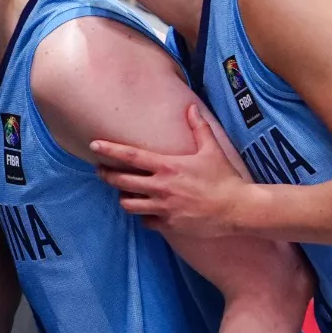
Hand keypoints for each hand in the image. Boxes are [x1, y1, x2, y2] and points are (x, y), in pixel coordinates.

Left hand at [91, 105, 245, 238]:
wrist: (237, 209)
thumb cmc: (224, 178)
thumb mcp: (211, 149)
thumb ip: (199, 127)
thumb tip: (191, 107)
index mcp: (168, 166)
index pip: (130, 156)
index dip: (109, 150)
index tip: (94, 145)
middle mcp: (161, 187)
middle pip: (121, 181)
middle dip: (107, 175)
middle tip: (101, 171)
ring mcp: (163, 208)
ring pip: (129, 204)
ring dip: (124, 198)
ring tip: (124, 193)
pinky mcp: (169, 225)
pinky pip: (146, 222)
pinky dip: (145, 217)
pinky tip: (148, 212)